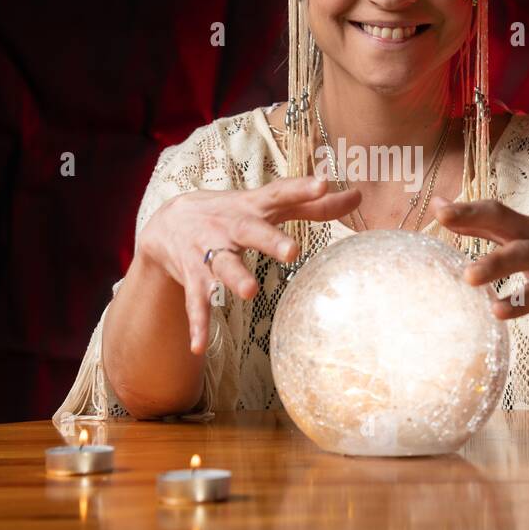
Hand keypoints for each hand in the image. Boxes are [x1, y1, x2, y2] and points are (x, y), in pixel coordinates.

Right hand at [139, 175, 361, 354]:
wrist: (168, 222)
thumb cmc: (232, 212)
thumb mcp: (268, 206)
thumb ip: (313, 204)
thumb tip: (359, 196)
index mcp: (253, 206)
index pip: (280, 193)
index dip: (301, 188)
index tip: (323, 183)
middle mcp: (230, 226)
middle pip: (250, 230)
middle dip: (269, 240)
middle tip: (292, 251)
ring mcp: (209, 251)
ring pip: (222, 264)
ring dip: (234, 277)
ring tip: (249, 292)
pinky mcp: (192, 275)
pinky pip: (195, 301)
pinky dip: (197, 324)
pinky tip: (199, 346)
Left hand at [430, 196, 528, 382]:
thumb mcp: (526, 226)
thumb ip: (481, 220)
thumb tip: (437, 206)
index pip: (498, 216)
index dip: (470, 213)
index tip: (440, 212)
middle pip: (522, 254)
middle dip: (497, 264)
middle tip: (468, 275)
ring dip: (520, 303)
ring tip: (496, 313)